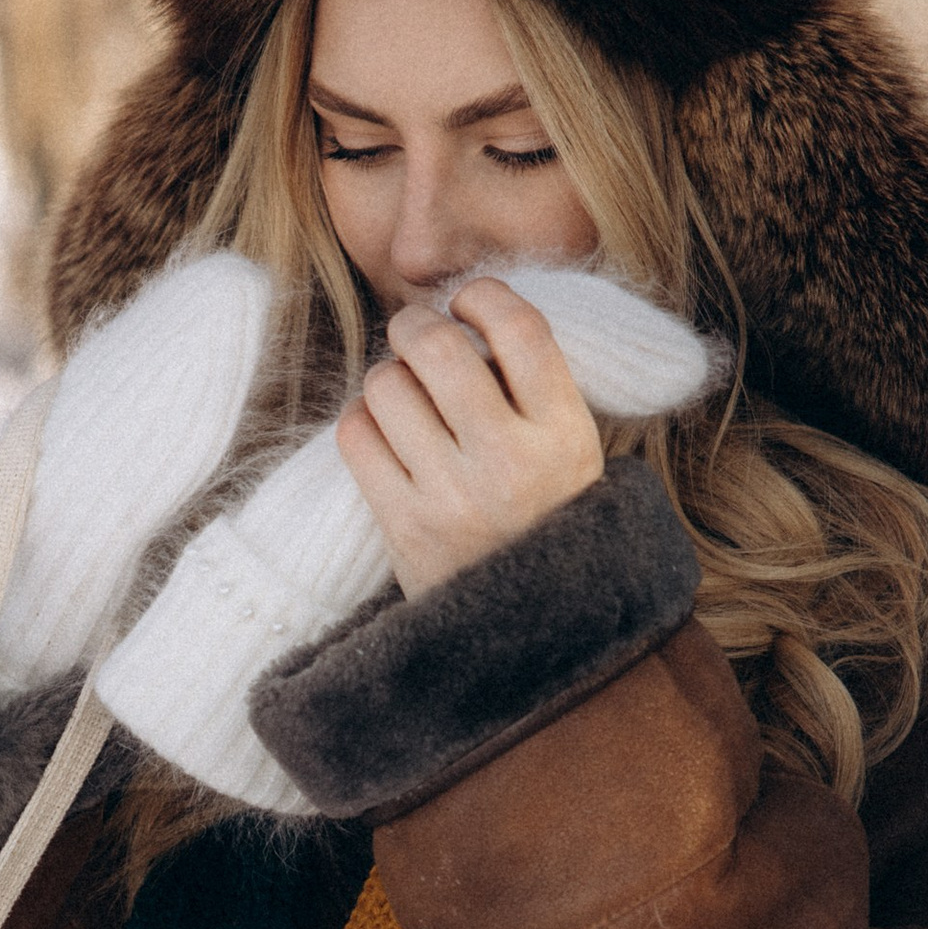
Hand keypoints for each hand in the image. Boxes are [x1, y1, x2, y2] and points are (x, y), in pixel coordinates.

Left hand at [338, 278, 607, 595]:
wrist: (530, 633)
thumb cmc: (544, 520)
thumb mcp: (570, 453)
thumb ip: (532, 388)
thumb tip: (462, 310)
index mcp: (566, 435)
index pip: (521, 329)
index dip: (484, 295)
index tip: (468, 300)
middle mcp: (511, 462)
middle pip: (440, 348)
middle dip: (416, 325)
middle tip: (416, 332)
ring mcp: (453, 497)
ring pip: (388, 385)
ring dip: (388, 376)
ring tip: (404, 394)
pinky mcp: (405, 527)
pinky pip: (356, 435)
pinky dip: (361, 420)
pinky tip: (383, 432)